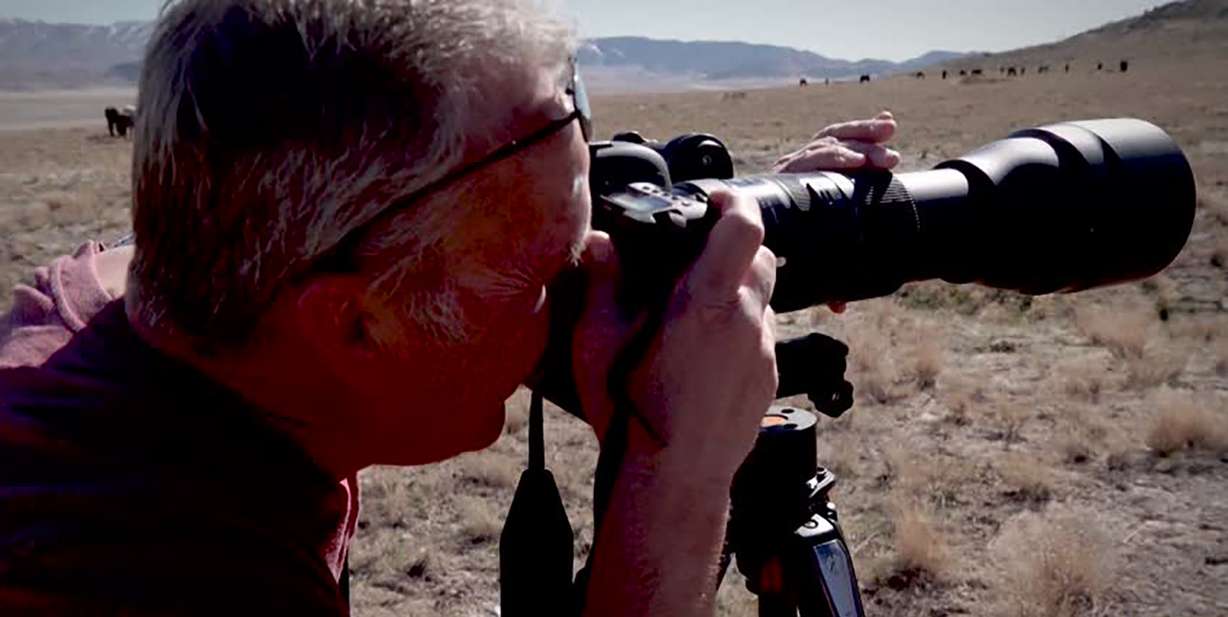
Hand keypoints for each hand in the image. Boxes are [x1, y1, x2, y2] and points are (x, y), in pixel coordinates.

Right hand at [573, 189, 776, 473]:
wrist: (672, 478)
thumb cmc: (632, 409)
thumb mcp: (598, 340)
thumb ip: (602, 282)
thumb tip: (602, 244)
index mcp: (709, 300)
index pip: (746, 226)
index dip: (734, 202)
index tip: (717, 200)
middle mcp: (748, 320)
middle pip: (763, 258)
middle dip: (736, 249)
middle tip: (699, 259)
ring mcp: (764, 353)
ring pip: (764, 300)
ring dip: (738, 294)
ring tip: (695, 314)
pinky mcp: (769, 381)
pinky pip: (762, 340)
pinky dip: (740, 334)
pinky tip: (704, 358)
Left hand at [770, 110, 899, 314]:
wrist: (750, 239)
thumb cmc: (775, 254)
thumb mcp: (792, 266)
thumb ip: (817, 282)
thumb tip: (840, 303)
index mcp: (781, 191)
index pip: (808, 164)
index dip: (834, 161)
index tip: (860, 164)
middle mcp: (789, 171)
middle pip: (825, 147)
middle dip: (860, 149)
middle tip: (888, 160)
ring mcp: (801, 162)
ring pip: (834, 138)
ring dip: (865, 135)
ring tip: (891, 134)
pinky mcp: (814, 159)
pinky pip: (839, 139)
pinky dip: (863, 133)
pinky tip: (887, 123)